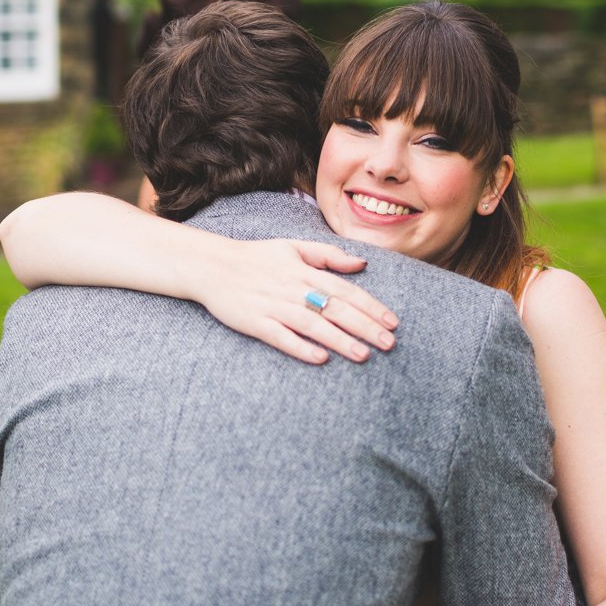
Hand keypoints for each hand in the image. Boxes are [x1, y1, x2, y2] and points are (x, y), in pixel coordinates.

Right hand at [197, 238, 398, 365]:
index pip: (346, 291)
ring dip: (339, 340)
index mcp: (305, 271)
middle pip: (335, 310)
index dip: (371, 307)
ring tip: (363, 355)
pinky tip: (320, 358)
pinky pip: (281, 337)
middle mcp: (293, 289)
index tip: (393, 322)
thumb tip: (362, 263)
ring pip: (312, 325)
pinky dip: (300, 347)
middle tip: (389, 344)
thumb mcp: (293, 247)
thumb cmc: (257, 257)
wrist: (213, 266)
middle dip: (364, 327)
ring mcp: (274, 307)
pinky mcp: (255, 323)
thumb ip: (328, 255)